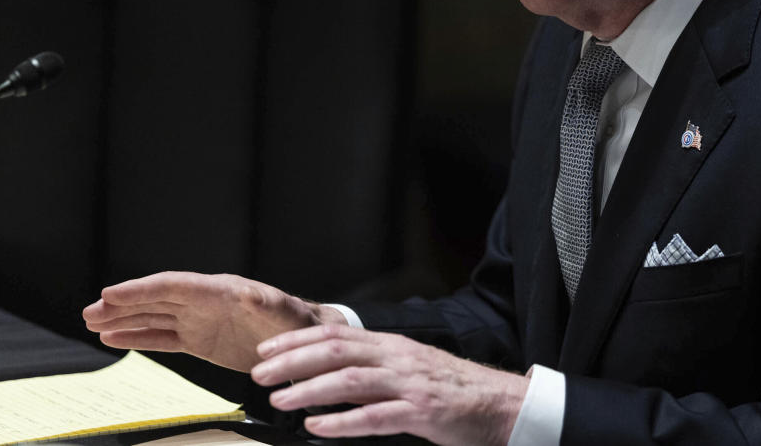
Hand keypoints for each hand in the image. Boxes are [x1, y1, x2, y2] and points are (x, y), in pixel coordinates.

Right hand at [82, 271, 344, 371]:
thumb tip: (248, 294)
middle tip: (89, 311)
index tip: (111, 293)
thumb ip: (262, 302)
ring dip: (123, 321)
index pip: (172, 285)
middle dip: (122, 305)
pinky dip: (138, 338)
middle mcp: (203, 302)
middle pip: (155, 300)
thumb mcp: (281, 311)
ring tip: (92, 323)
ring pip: (153, 319)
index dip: (141, 289)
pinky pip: (162, 338)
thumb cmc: (293, 320)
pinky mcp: (199, 341)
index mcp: (218, 290)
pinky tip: (115, 339)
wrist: (302, 339)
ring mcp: (199, 321)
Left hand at [251, 324, 528, 445]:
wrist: (500, 404)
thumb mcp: (410, 369)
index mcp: (393, 346)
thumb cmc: (453, 390)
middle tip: (260, 373)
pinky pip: (375, 416)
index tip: (267, 351)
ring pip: (350, 380)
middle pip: (337, 351)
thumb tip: (328, 378)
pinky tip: (318, 426)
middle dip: (293, 361)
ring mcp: (410, 384)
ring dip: (310, 389)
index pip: (337, 334)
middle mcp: (399, 358)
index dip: (298, 341)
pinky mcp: (422, 411)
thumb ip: (374, 370)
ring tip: (281, 399)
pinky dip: (342, 421)